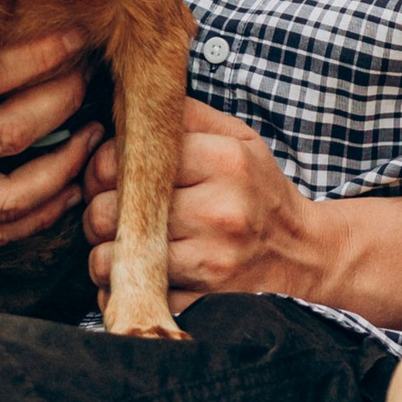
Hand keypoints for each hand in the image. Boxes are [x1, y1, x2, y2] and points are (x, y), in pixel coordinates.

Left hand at [89, 98, 328, 303]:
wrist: (302, 252)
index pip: (132, 158)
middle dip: (99, 208)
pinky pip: (132, 295)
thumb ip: (187, 117)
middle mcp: (218, 212)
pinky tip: (138, 271)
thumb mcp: (239, 139)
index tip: (111, 172)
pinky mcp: (201, 300)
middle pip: (111, 209)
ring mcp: (209, 261)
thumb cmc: (260, 192)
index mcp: (225, 163)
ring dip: (102, 252)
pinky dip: (121, 287)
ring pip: (110, 258)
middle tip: (113, 208)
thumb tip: (129, 101)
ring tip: (123, 241)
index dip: (105, 164)